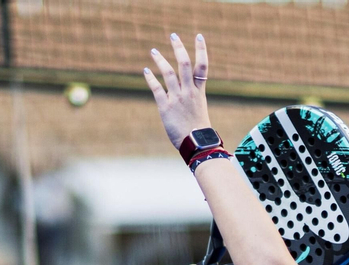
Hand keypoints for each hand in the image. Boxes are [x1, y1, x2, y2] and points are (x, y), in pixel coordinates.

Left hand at [143, 33, 211, 150]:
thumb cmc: (198, 130)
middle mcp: (188, 91)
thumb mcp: (200, 109)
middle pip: (185, 63)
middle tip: (173, 36)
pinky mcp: (165, 107)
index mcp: (199, 91)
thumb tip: (187, 90)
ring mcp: (177, 98)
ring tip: (154, 51)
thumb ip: (193, 96)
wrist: (196, 143)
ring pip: (169, 73)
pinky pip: (157, 89)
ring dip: (161, 60)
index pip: (202, 66)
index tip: (199, 36)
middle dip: (179, 48)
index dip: (201, 49)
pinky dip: (151, 78)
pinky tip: (146, 70)